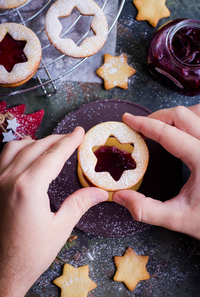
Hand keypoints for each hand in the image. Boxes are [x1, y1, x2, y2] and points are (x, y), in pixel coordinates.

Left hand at [0, 127, 107, 296]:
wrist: (2, 271)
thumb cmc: (30, 253)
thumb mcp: (60, 228)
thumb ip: (79, 204)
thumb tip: (99, 192)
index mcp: (29, 187)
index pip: (54, 155)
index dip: (69, 141)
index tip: (80, 132)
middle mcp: (10, 179)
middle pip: (37, 147)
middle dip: (57, 139)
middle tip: (72, 138)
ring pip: (17, 147)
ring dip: (36, 141)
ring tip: (51, 144)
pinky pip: (4, 157)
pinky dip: (19, 149)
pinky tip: (28, 154)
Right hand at [113, 104, 199, 238]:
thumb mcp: (179, 218)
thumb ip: (146, 210)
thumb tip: (120, 196)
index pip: (167, 133)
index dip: (144, 124)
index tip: (128, 120)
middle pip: (182, 115)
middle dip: (157, 117)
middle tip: (141, 126)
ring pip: (197, 113)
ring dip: (176, 115)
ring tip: (160, 126)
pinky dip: (191, 119)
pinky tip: (182, 130)